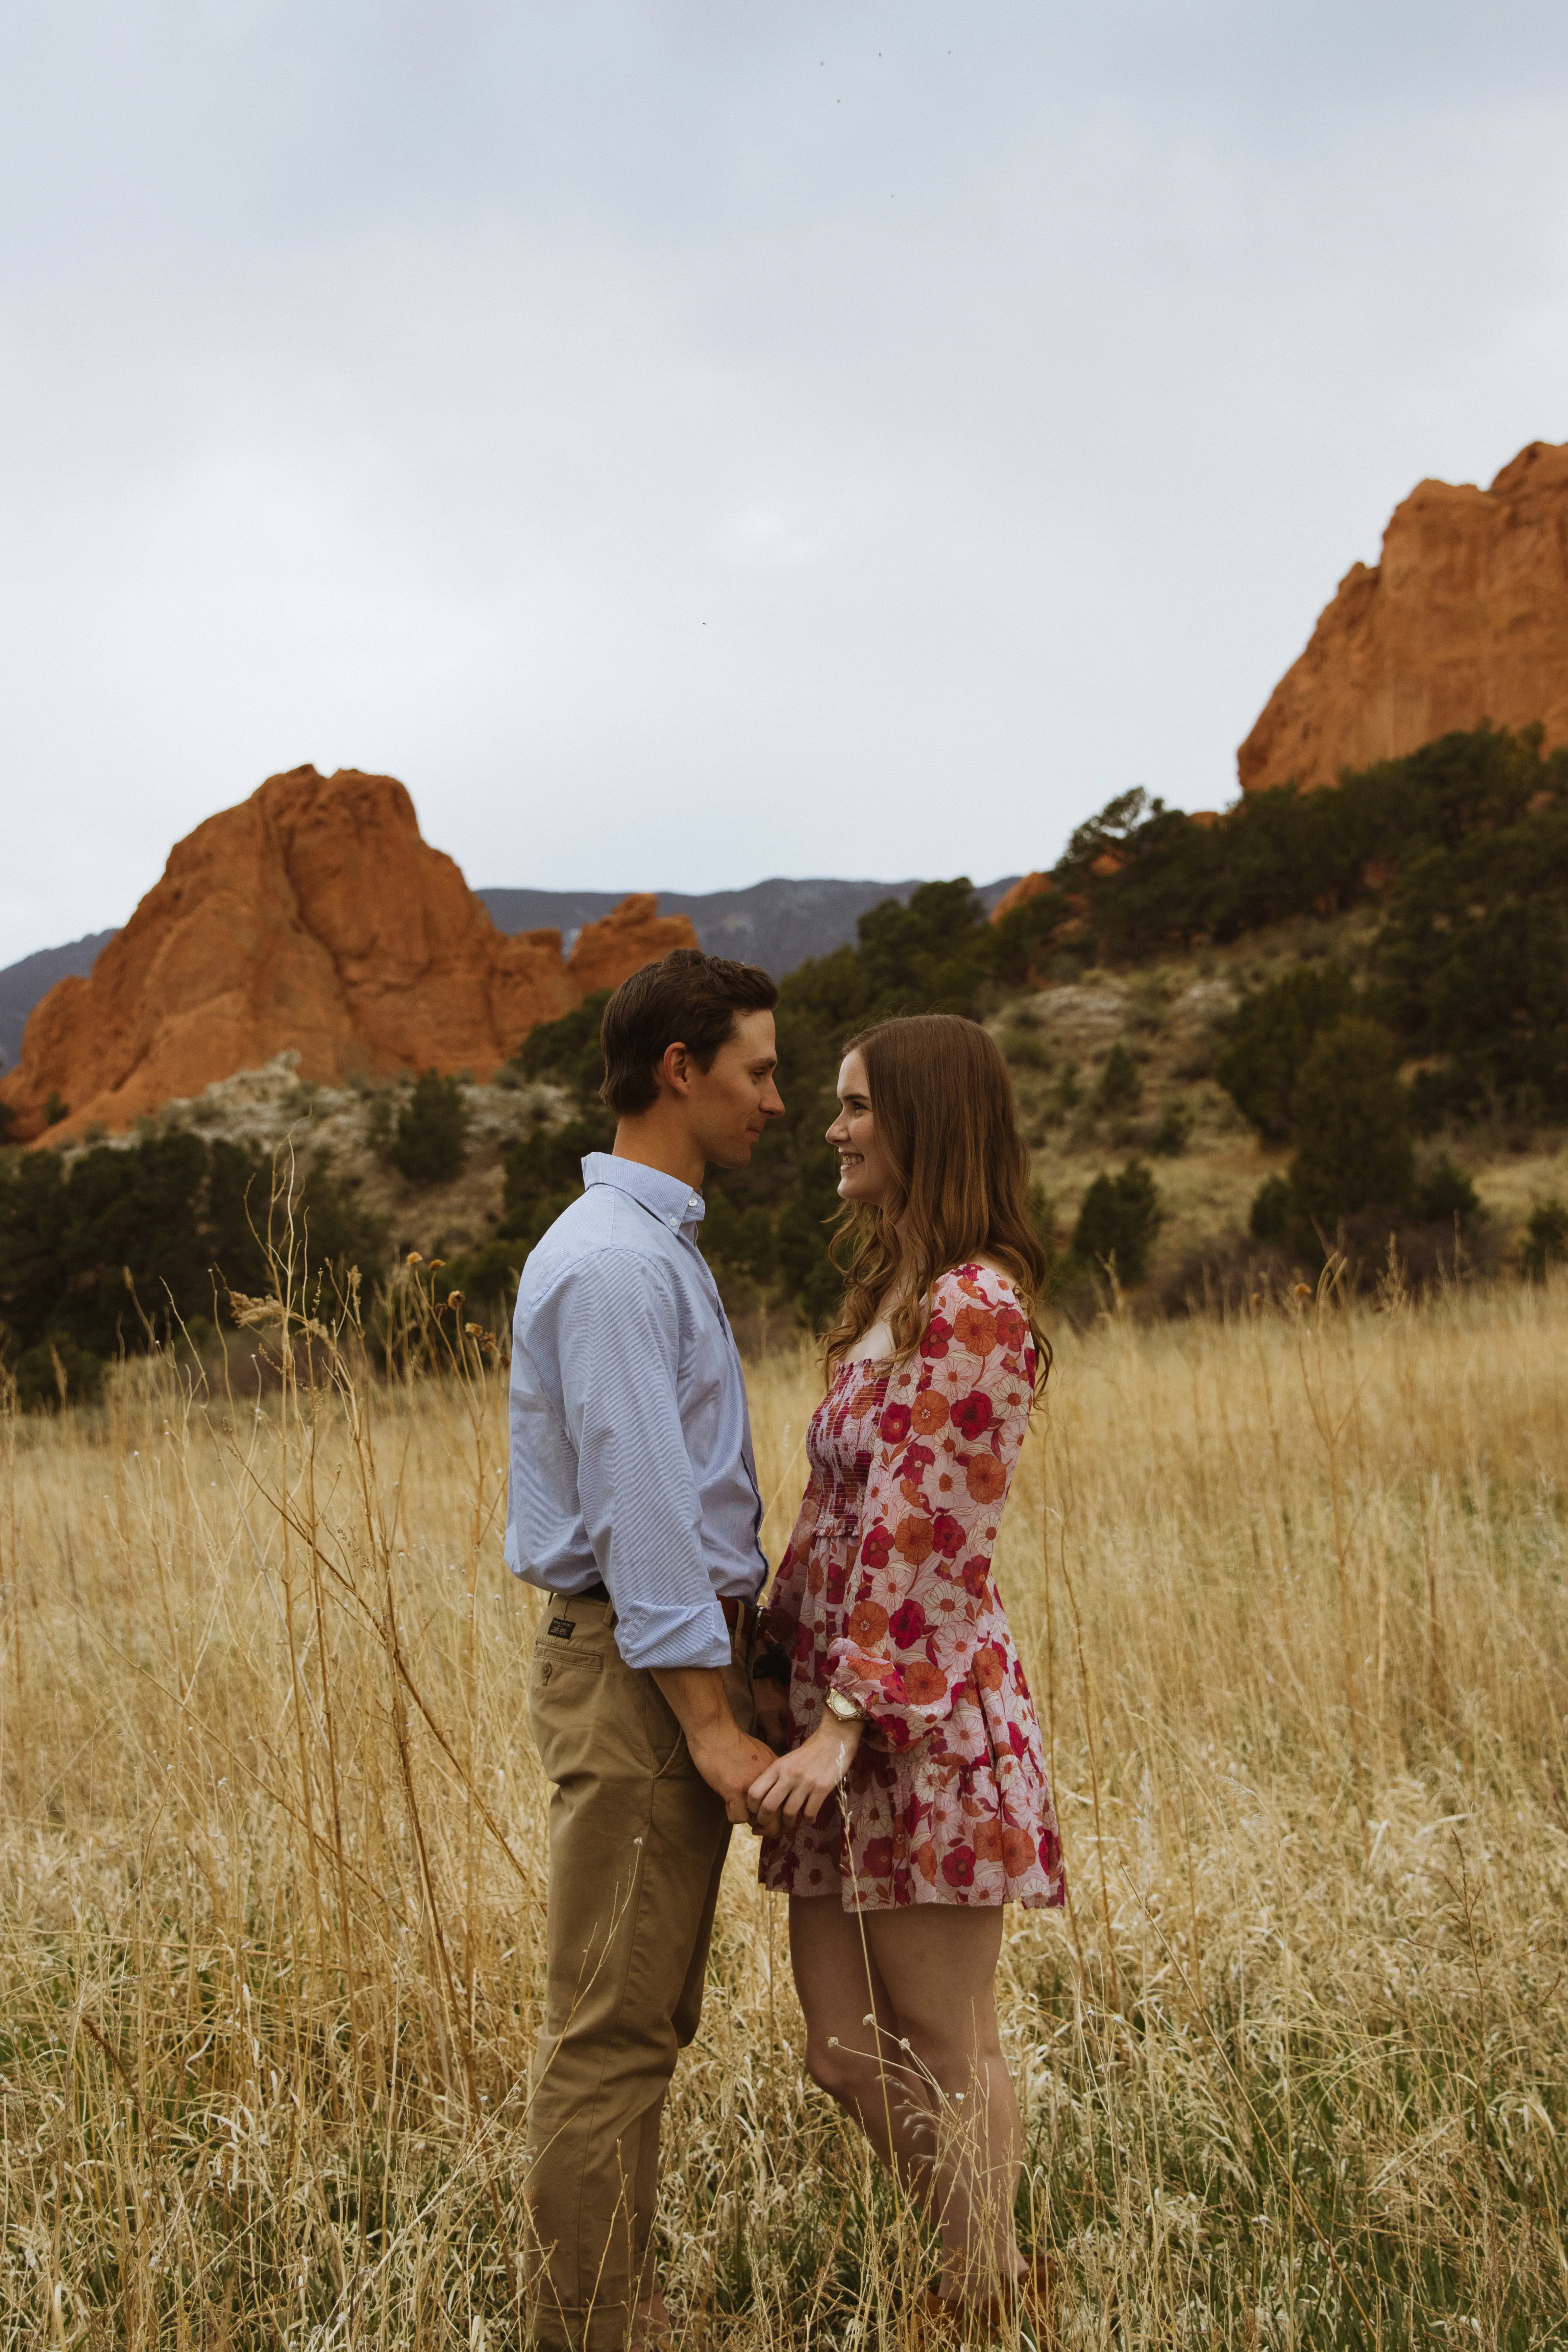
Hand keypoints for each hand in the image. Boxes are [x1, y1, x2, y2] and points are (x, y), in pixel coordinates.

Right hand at [650, 1665, 784, 1827]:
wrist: (715, 1731)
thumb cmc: (734, 1742)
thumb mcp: (762, 1754)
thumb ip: (770, 1772)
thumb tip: (775, 1789)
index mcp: (778, 1772)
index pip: (789, 1803)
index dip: (783, 1818)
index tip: (774, 1822)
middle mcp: (770, 1781)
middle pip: (779, 1818)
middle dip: (769, 1828)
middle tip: (758, 1828)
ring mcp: (752, 1786)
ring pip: (759, 1821)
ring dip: (750, 1821)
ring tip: (741, 1810)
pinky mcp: (734, 1790)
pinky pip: (739, 1818)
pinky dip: (733, 1815)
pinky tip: (728, 1804)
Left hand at [747, 1713, 861, 1829]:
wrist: (834, 1740)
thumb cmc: (809, 1751)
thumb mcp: (787, 1760)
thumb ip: (776, 1777)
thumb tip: (764, 1800)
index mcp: (777, 1767)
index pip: (755, 1791)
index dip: (752, 1807)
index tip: (755, 1813)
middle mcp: (788, 1775)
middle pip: (768, 1806)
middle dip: (765, 1821)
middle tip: (767, 1826)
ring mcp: (805, 1782)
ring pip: (789, 1813)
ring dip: (787, 1824)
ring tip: (789, 1824)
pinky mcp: (821, 1788)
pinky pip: (809, 1813)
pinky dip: (808, 1820)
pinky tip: (809, 1818)